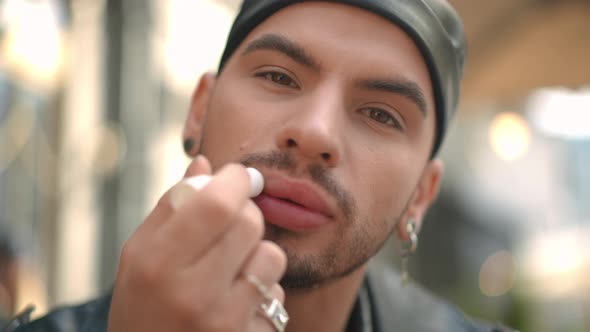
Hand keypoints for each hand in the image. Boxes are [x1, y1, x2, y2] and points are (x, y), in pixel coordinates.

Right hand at [108, 155, 286, 331]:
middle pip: (250, 223)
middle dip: (246, 213)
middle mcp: (190, 293)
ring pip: (272, 256)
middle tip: (230, 224)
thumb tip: (205, 162)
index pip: (217, 203)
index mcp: (155, 263)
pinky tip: (237, 301)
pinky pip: (278, 294)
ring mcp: (223, 321)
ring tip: (232, 268)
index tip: (238, 177)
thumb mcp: (140, 255)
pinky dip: (263, 289)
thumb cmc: (143, 304)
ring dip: (258, 253)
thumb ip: (171, 206)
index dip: (236, 180)